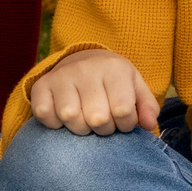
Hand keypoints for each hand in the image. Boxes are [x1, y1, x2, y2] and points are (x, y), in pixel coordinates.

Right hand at [29, 50, 161, 136]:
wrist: (83, 61)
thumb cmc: (114, 83)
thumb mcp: (135, 89)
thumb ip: (147, 108)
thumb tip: (149, 125)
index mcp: (114, 68)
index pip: (123, 111)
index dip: (125, 125)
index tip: (122, 120)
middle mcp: (86, 68)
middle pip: (97, 119)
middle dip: (103, 129)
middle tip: (103, 122)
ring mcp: (62, 76)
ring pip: (70, 118)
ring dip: (80, 129)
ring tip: (85, 120)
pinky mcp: (41, 85)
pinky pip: (44, 115)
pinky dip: (55, 124)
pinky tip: (64, 118)